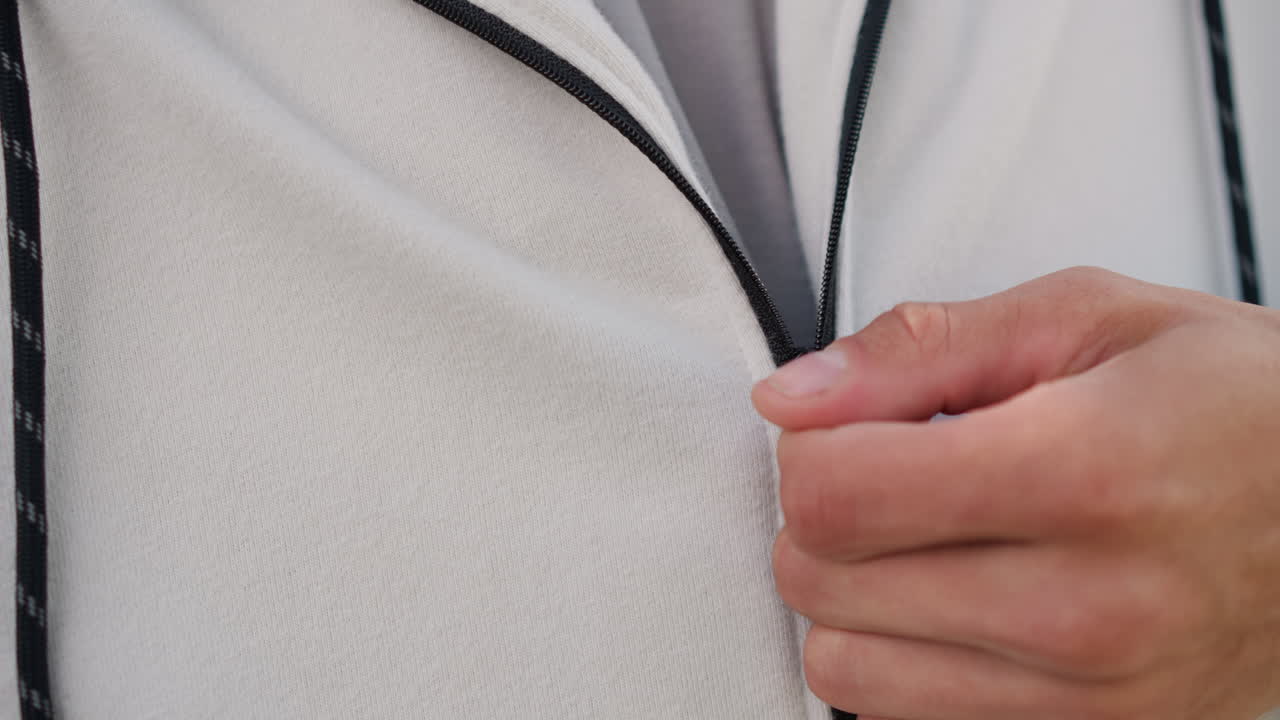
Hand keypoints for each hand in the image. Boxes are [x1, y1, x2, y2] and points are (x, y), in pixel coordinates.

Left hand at [752, 267, 1279, 719]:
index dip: (810, 449)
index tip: (842, 429)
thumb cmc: (1235, 405)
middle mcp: (1089, 609)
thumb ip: (922, 348)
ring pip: (844, 670)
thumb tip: (793, 396)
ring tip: (927, 542)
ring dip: (854, 600)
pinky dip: (903, 662)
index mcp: (1084, 472)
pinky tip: (960, 604)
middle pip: (821, 582)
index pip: (836, 496)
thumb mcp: (1087, 319)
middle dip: (825, 517)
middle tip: (892, 475)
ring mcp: (1092, 701)